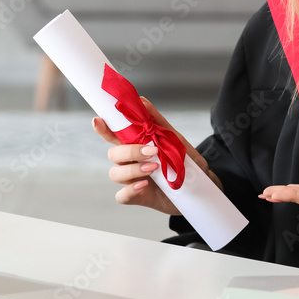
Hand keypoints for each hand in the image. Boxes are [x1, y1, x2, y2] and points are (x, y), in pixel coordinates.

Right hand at [93, 96, 220, 215]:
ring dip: (132, 169)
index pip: (115, 135)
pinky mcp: (139, 196)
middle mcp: (131, 162)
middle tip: (151, 151)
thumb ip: (157, 123)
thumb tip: (142, 102)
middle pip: (113, 154)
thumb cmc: (185, 160)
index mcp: (136, 145)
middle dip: (128, 151)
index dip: (104, 128)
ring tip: (154, 167)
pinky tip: (143, 185)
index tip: (98, 120)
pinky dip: (130, 190)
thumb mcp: (175, 139)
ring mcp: (133, 179)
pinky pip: (122, 196)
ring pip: (115, 174)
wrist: (200, 184)